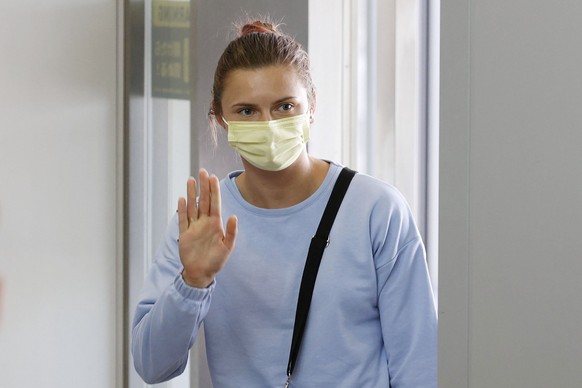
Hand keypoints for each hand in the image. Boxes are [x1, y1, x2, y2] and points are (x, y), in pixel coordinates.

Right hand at [177, 169, 237, 287]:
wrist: (201, 273)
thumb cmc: (216, 261)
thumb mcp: (227, 247)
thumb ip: (231, 232)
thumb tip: (234, 216)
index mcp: (216, 224)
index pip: (215, 203)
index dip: (214, 191)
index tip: (213, 177)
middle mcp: (204, 222)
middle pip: (203, 201)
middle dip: (203, 186)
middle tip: (202, 171)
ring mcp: (194, 227)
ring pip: (192, 206)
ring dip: (191, 193)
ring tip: (191, 180)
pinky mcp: (184, 234)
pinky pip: (182, 219)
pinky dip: (182, 209)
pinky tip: (182, 199)